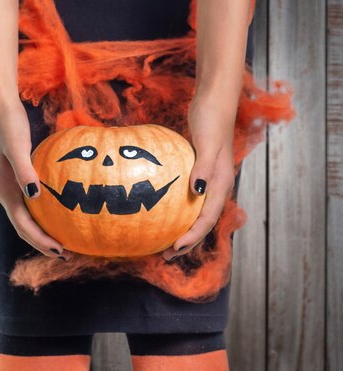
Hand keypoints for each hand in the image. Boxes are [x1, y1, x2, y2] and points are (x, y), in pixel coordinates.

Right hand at [0, 100, 72, 260]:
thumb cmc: (8, 125)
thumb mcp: (16, 146)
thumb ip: (24, 171)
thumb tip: (34, 195)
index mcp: (4, 191)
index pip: (23, 225)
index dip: (41, 240)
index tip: (60, 250)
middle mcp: (6, 193)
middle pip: (24, 226)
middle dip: (42, 243)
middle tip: (65, 254)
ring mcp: (11, 187)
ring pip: (27, 217)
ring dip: (42, 231)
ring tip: (63, 240)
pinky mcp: (17, 178)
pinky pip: (31, 203)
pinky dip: (44, 213)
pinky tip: (60, 211)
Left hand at [163, 97, 236, 260]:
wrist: (213, 102)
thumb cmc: (210, 120)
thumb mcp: (207, 143)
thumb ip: (204, 167)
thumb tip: (198, 191)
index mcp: (221, 184)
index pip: (207, 218)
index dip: (193, 237)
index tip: (175, 249)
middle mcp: (216, 187)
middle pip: (202, 223)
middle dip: (187, 243)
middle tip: (166, 257)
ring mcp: (207, 181)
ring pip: (196, 214)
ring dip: (182, 231)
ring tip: (163, 244)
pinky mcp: (198, 174)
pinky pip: (188, 200)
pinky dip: (177, 212)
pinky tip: (160, 214)